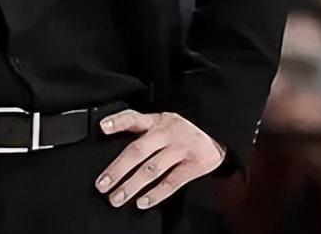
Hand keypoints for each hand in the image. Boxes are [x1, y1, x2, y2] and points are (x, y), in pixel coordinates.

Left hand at [95, 110, 225, 210]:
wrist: (218, 131)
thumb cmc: (184, 128)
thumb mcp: (164, 120)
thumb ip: (143, 127)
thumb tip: (112, 136)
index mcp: (156, 121)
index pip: (134, 118)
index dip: (118, 121)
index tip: (102, 127)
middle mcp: (166, 134)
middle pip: (137, 151)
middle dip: (117, 169)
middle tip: (102, 184)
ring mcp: (180, 149)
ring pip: (151, 169)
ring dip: (131, 186)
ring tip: (117, 198)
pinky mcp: (194, 165)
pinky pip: (171, 182)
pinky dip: (156, 194)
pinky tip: (143, 202)